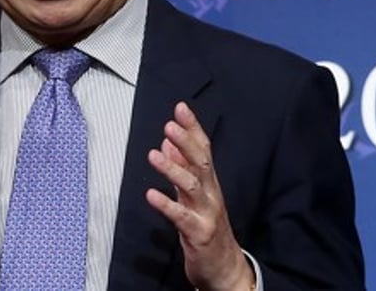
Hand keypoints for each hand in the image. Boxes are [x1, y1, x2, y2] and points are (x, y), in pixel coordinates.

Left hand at [146, 102, 254, 290]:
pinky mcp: (199, 234)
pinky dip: (166, 205)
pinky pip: (181, 217)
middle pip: (201, 162)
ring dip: (173, 169)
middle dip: (186, 142)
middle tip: (170, 125)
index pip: (203, 149)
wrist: (225, 268)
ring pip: (191, 186)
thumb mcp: (193, 195)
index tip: (181, 108)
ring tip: (153, 154)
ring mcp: (206, 213)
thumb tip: (167, 142)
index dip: (193, 128)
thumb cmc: (206, 227)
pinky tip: (150, 194)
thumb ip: (182, 167)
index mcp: (209, 182)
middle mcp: (210, 194)